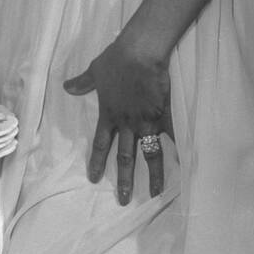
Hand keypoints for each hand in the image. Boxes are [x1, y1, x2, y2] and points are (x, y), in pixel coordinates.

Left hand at [63, 38, 173, 204]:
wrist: (139, 52)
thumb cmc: (115, 59)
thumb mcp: (95, 71)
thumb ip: (83, 83)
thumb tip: (67, 87)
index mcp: (109, 114)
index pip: (100, 144)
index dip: (97, 162)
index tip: (94, 179)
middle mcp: (127, 123)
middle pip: (125, 157)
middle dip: (124, 180)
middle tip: (124, 200)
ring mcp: (146, 121)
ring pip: (150, 154)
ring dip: (154, 175)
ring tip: (157, 194)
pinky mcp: (164, 114)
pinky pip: (173, 137)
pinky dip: (180, 151)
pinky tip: (187, 168)